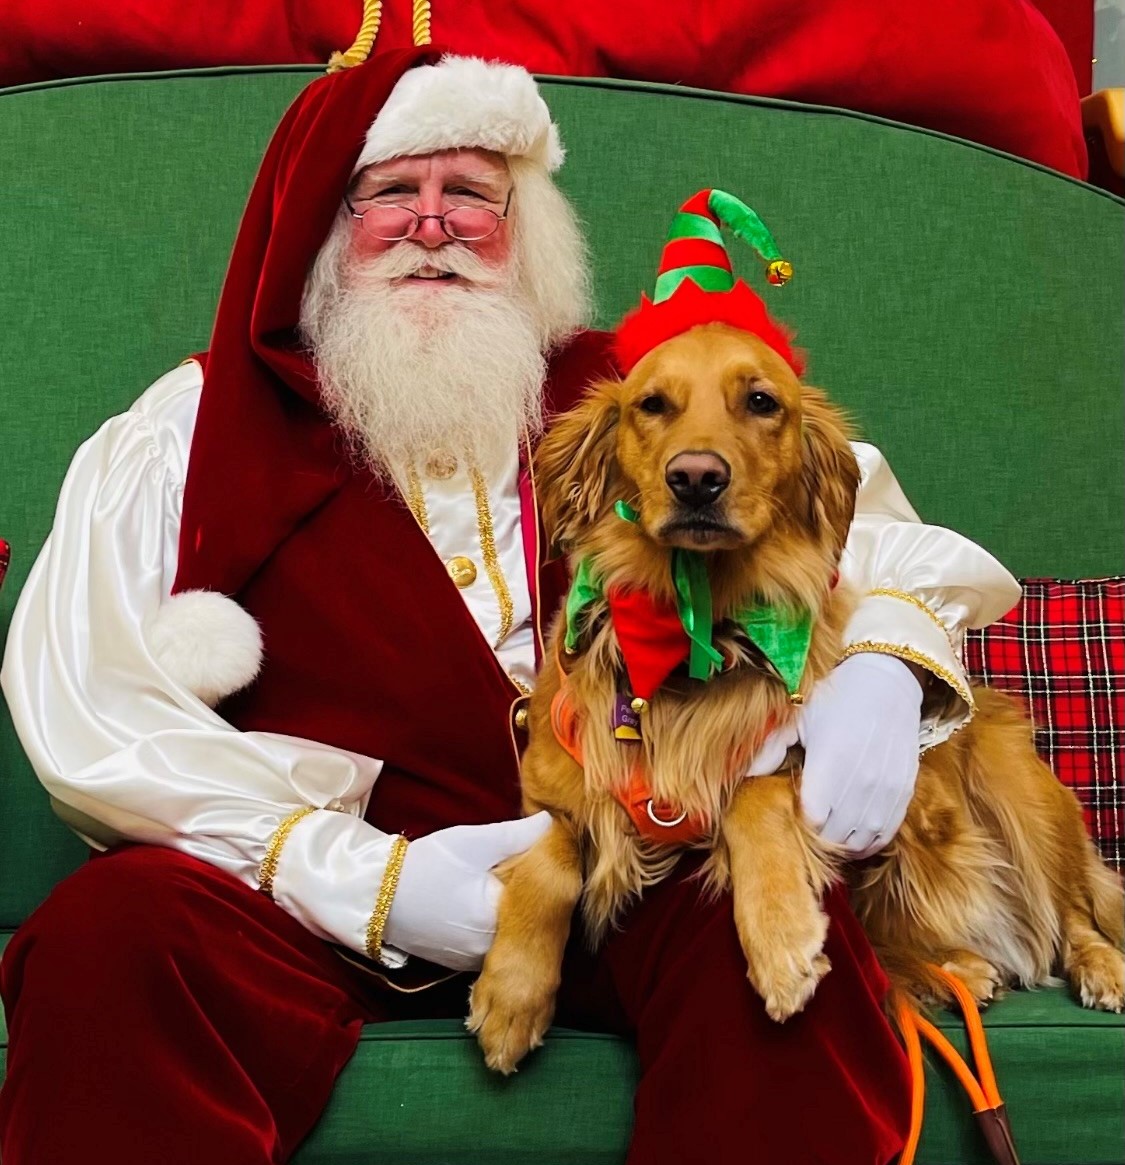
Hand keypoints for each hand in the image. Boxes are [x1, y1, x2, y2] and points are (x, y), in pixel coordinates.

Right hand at [382, 812, 551, 970]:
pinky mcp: (461, 964)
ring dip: (511, 914)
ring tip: (498, 886)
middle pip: (527, 922)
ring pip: (510, 934)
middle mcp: (491, 951)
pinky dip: (493, 926)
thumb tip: (552, 822)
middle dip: (528, 897)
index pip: (540, 902)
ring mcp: (475, 962)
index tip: (541, 859)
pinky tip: (483, 903)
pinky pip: (491, 944)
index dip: (543, 879)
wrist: (378, 895)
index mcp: (498, 921)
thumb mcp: (474, 842)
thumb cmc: (428, 866)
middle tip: (518, 869)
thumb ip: (517, 834)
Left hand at [748, 654, 923, 856]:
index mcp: (829, 761)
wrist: (887, 684)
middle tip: (804, 827)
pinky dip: (868, 842)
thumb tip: (745, 773)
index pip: (811, 818)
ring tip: (827, 834)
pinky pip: (885, 834)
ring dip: (841, 844)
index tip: (790, 813)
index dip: (798, 822)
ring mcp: (885, 789)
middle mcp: (860, 781)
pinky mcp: (903, 792)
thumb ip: (772, 746)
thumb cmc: (836, 699)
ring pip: (860, 841)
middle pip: (834, 835)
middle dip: (816, 837)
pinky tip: (854, 836)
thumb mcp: (799, 716)